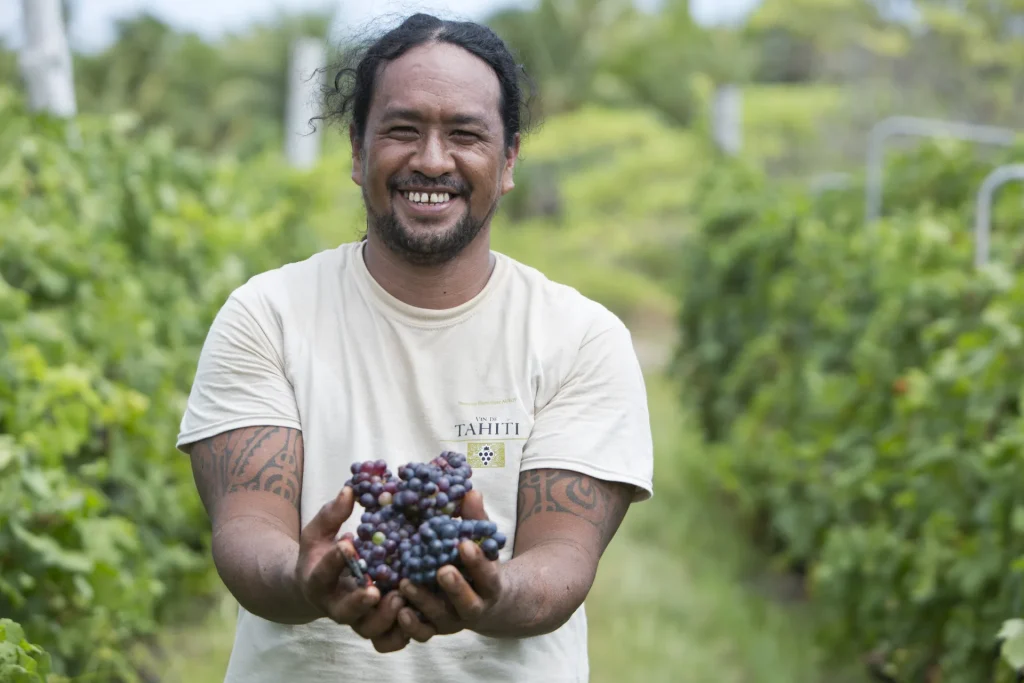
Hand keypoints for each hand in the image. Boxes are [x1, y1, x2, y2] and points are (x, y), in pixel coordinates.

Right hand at [294, 486, 409, 651]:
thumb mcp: (320, 532)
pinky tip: (419, 613)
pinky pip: (390, 640)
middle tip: (376, 590)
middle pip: (346, 613)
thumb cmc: (322, 552)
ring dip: (386, 618)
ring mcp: (358, 619)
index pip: (324, 573)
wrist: (319, 587)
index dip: (335, 560)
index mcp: (319, 582)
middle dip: (360, 603)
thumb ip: (332, 514)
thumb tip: (350, 489)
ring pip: (370, 630)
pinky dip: (403, 634)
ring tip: (400, 597)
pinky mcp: (377, 628)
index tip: (348, 543)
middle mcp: (337, 606)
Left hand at [395, 490, 504, 642]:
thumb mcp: (481, 544)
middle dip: (455, 588)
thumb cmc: (479, 565)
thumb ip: (475, 521)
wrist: (486, 602)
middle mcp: (473, 607)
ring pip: (440, 619)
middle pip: (467, 603)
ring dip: (424, 603)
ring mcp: (452, 622)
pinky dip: (411, 625)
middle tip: (441, 570)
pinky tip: (398, 610)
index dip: (477, 562)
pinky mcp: (433, 629)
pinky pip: (422, 633)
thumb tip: (471, 491)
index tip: (464, 545)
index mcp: (490, 585)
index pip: (487, 574)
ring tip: (406, 584)